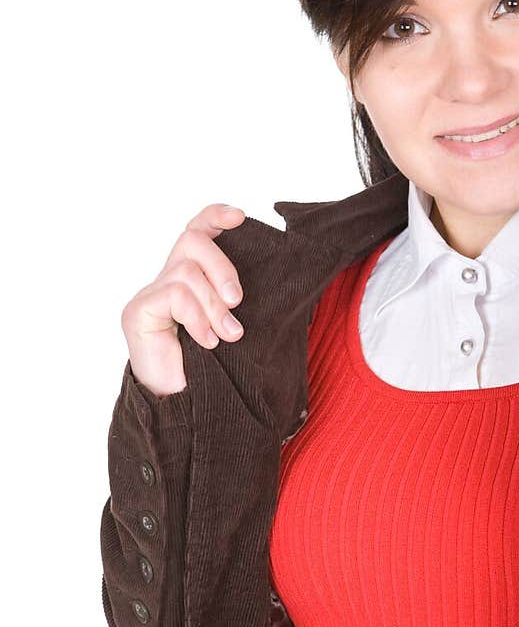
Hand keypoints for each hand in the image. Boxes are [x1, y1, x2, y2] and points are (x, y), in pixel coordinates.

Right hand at [121, 203, 247, 397]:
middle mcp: (168, 281)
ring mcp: (150, 295)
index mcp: (193, 281)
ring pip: (187, 271)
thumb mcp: (235, 324)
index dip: (215, 217)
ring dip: (214, 304)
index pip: (197, 231)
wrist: (187, 409)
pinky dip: (197, 318)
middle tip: (237, 301)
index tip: (241, 217)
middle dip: (223, 267)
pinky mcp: (137, 311)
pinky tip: (206, 341)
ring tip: (227, 335)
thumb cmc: (214, 371)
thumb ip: (238, 299)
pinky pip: (175, 295)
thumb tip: (273, 272)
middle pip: (193, 240)